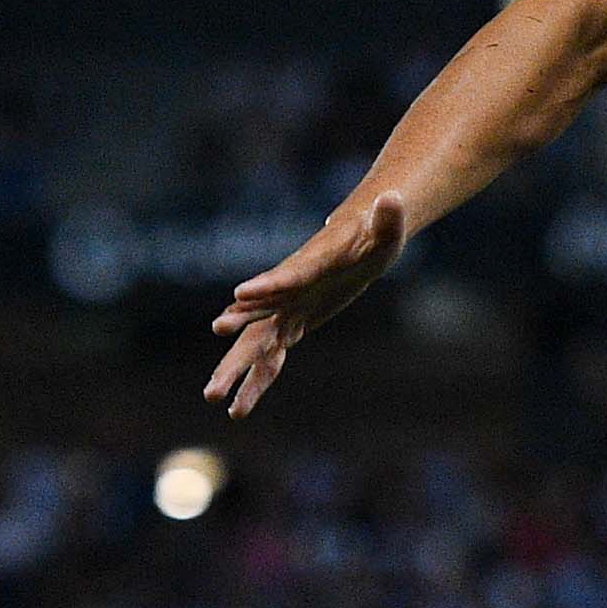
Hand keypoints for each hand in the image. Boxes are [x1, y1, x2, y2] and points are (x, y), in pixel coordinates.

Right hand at [205, 195, 408, 416]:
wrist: (357, 240)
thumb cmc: (374, 234)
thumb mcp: (387, 230)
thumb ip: (388, 219)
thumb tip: (392, 200)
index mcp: (310, 264)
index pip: (288, 275)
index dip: (266, 285)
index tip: (239, 295)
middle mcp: (288, 289)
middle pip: (258, 318)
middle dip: (236, 339)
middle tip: (215, 349)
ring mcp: (286, 309)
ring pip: (257, 344)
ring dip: (237, 370)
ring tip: (214, 398)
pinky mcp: (292, 323)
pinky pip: (271, 356)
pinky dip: (258, 380)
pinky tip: (240, 408)